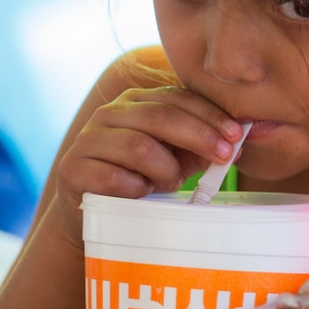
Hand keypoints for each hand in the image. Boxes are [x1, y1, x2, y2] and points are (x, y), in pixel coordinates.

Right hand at [55, 84, 242, 243]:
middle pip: (160, 116)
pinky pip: (115, 177)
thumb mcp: (174, 159)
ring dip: (166, 169)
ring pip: (139, 146)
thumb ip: (199, 147)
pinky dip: (138, 188)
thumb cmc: (140, 177)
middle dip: (198, 135)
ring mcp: (88, 140)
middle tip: (222, 156)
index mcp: (136, 102)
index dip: (210, 114)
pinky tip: (143, 193)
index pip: (176, 98)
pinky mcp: (72, 169)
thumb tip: (236, 145)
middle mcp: (109, 114)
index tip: (236, 135)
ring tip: (172, 184)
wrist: (90, 210)